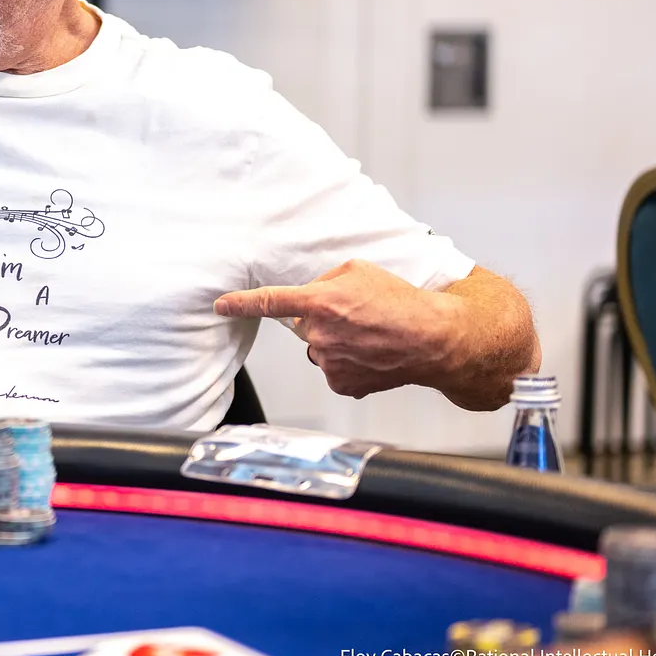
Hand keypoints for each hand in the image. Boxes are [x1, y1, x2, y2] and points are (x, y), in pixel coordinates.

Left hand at [213, 259, 463, 398]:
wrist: (435, 339)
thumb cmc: (401, 301)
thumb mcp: (359, 271)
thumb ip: (325, 281)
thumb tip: (309, 295)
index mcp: (320, 302)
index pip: (269, 302)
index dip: (241, 303)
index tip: (220, 305)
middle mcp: (320, 334)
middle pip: (303, 325)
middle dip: (322, 319)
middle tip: (357, 317)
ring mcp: (330, 362)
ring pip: (319, 348)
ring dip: (336, 342)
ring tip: (370, 336)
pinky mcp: (341, 384)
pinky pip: (333, 368)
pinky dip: (348, 362)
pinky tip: (371, 354)